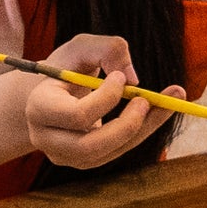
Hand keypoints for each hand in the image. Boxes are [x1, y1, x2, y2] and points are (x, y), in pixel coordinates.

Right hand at [24, 34, 180, 169]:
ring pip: (107, 153)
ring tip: (167, 103)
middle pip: (89, 147)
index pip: (76, 115)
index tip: (121, 78)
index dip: (105, 99)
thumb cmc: (67, 66)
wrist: (52, 91)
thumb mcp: (83, 47)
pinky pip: (116, 152)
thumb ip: (108, 49)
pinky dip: (140, 133)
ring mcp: (63, 155)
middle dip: (126, 126)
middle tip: (150, 100)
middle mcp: (45, 138)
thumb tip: (133, 79)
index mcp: (39, 107)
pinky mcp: (83, 161)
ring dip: (141, 129)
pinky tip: (155, 112)